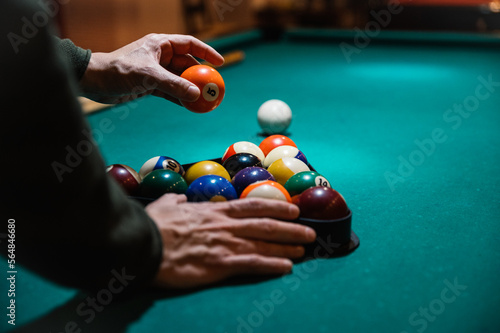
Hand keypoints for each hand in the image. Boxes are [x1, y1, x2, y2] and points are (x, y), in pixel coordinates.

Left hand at [80, 34, 223, 103]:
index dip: (207, 52)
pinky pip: (170, 91)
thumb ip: (174, 85)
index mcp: (160, 44)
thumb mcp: (149, 76)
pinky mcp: (149, 85)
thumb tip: (196, 94)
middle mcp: (160, 56)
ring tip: (205, 100)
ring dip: (190, 89)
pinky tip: (190, 106)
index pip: (190, 44)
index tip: (220, 63)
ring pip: (179, 80)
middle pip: (187, 64)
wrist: (94, 81)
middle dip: (200, 76)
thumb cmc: (118, 70)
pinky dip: (180, 98)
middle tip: (214, 87)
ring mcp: (155, 71)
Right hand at [146, 194, 315, 288]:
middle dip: (291, 228)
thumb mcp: (165, 206)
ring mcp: (226, 244)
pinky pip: (253, 263)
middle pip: (266, 225)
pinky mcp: (221, 264)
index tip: (293, 209)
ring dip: (287, 246)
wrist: (144, 246)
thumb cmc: (154, 226)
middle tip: (309, 231)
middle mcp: (226, 225)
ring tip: (304, 249)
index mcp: (215, 211)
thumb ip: (176, 202)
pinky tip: (287, 267)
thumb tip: (180, 200)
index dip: (277, 206)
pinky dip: (272, 264)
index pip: (253, 205)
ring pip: (264, 243)